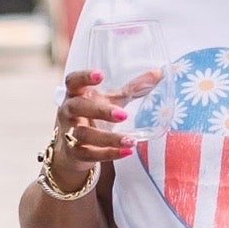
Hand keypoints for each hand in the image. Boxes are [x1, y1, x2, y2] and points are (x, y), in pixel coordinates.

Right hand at [50, 70, 135, 191]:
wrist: (71, 149)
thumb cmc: (93, 116)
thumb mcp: (110, 100)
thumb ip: (133, 88)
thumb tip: (160, 73)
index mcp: (75, 94)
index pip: (73, 81)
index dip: (84, 76)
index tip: (101, 75)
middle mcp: (68, 112)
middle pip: (77, 107)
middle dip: (99, 111)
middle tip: (123, 115)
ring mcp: (69, 133)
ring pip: (83, 134)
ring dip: (108, 138)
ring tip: (131, 140)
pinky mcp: (74, 153)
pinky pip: (90, 154)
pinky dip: (109, 154)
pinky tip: (127, 152)